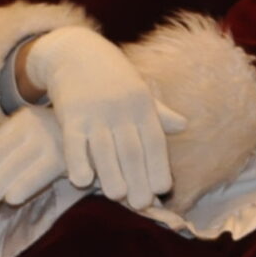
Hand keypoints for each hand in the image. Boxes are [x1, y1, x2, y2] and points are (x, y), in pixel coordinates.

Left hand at [0, 104, 68, 206]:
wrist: (104, 129)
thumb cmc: (59, 142)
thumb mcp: (31, 140)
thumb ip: (8, 154)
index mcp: (21, 119)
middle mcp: (34, 124)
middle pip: (0, 152)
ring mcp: (52, 136)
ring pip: (18, 162)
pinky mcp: (68, 152)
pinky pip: (42, 170)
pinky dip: (26, 184)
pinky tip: (12, 198)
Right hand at [21, 26, 188, 210]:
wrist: (78, 52)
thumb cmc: (113, 78)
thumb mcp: (139, 91)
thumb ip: (159, 112)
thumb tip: (184, 125)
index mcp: (142, 106)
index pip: (154, 141)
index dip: (159, 165)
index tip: (163, 190)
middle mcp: (122, 109)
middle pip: (132, 149)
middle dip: (138, 178)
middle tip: (141, 204)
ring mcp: (96, 112)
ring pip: (105, 148)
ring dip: (112, 174)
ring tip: (117, 197)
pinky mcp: (71, 114)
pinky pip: (75, 142)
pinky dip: (78, 161)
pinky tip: (82, 181)